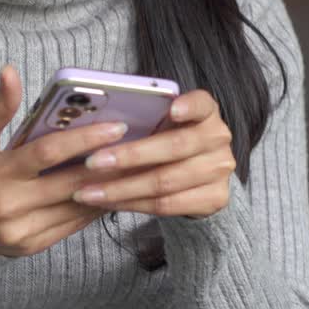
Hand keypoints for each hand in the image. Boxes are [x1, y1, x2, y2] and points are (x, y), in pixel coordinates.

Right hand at [0, 65, 130, 256]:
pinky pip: (71, 227)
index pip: (47, 153)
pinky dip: (93, 208)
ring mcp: (21, 231)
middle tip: (137, 147)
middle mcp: (9, 206)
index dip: (84, 140)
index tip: (116, 128)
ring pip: (76, 208)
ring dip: (107, 189)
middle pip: (70, 183)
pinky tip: (111, 191)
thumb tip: (11, 70)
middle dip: (107, 165)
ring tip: (133, 168)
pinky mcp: (31, 247)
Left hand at [70, 89, 236, 218]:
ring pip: (165, 181)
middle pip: (175, 147)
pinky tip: (109, 202)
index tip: (172, 109)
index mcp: (206, 112)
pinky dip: (133, 204)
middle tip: (92, 162)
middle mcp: (218, 138)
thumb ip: (143, 119)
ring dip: (122, 188)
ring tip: (89, 192)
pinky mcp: (216, 198)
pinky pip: (167, 205)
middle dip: (129, 156)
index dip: (188, 106)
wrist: (198, 176)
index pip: (202, 103)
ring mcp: (220, 170)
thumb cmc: (168, 141)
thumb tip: (95, 126)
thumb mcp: (161, 124)